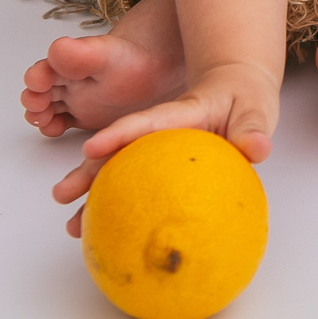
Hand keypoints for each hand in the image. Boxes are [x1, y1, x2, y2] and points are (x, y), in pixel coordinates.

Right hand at [50, 60, 280, 236]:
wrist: (238, 88)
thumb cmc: (246, 97)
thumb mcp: (255, 107)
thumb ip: (253, 126)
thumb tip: (257, 149)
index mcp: (182, 114)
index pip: (146, 123)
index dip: (119, 134)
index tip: (90, 147)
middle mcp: (160, 131)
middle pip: (118, 151)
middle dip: (88, 172)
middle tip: (60, 195)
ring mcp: (156, 148)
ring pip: (119, 170)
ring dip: (93, 194)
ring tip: (71, 226)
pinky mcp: (159, 164)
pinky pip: (135, 182)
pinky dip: (117, 203)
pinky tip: (103, 230)